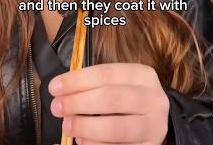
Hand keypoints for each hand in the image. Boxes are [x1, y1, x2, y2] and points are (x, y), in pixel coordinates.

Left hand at [49, 63, 169, 144]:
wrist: (157, 122)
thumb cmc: (129, 99)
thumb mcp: (119, 83)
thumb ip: (94, 85)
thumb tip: (61, 90)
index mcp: (143, 76)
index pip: (106, 74)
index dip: (77, 80)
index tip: (55, 87)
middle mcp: (153, 99)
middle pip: (111, 98)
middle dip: (79, 103)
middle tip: (57, 107)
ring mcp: (153, 126)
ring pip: (116, 128)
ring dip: (86, 127)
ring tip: (68, 126)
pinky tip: (82, 141)